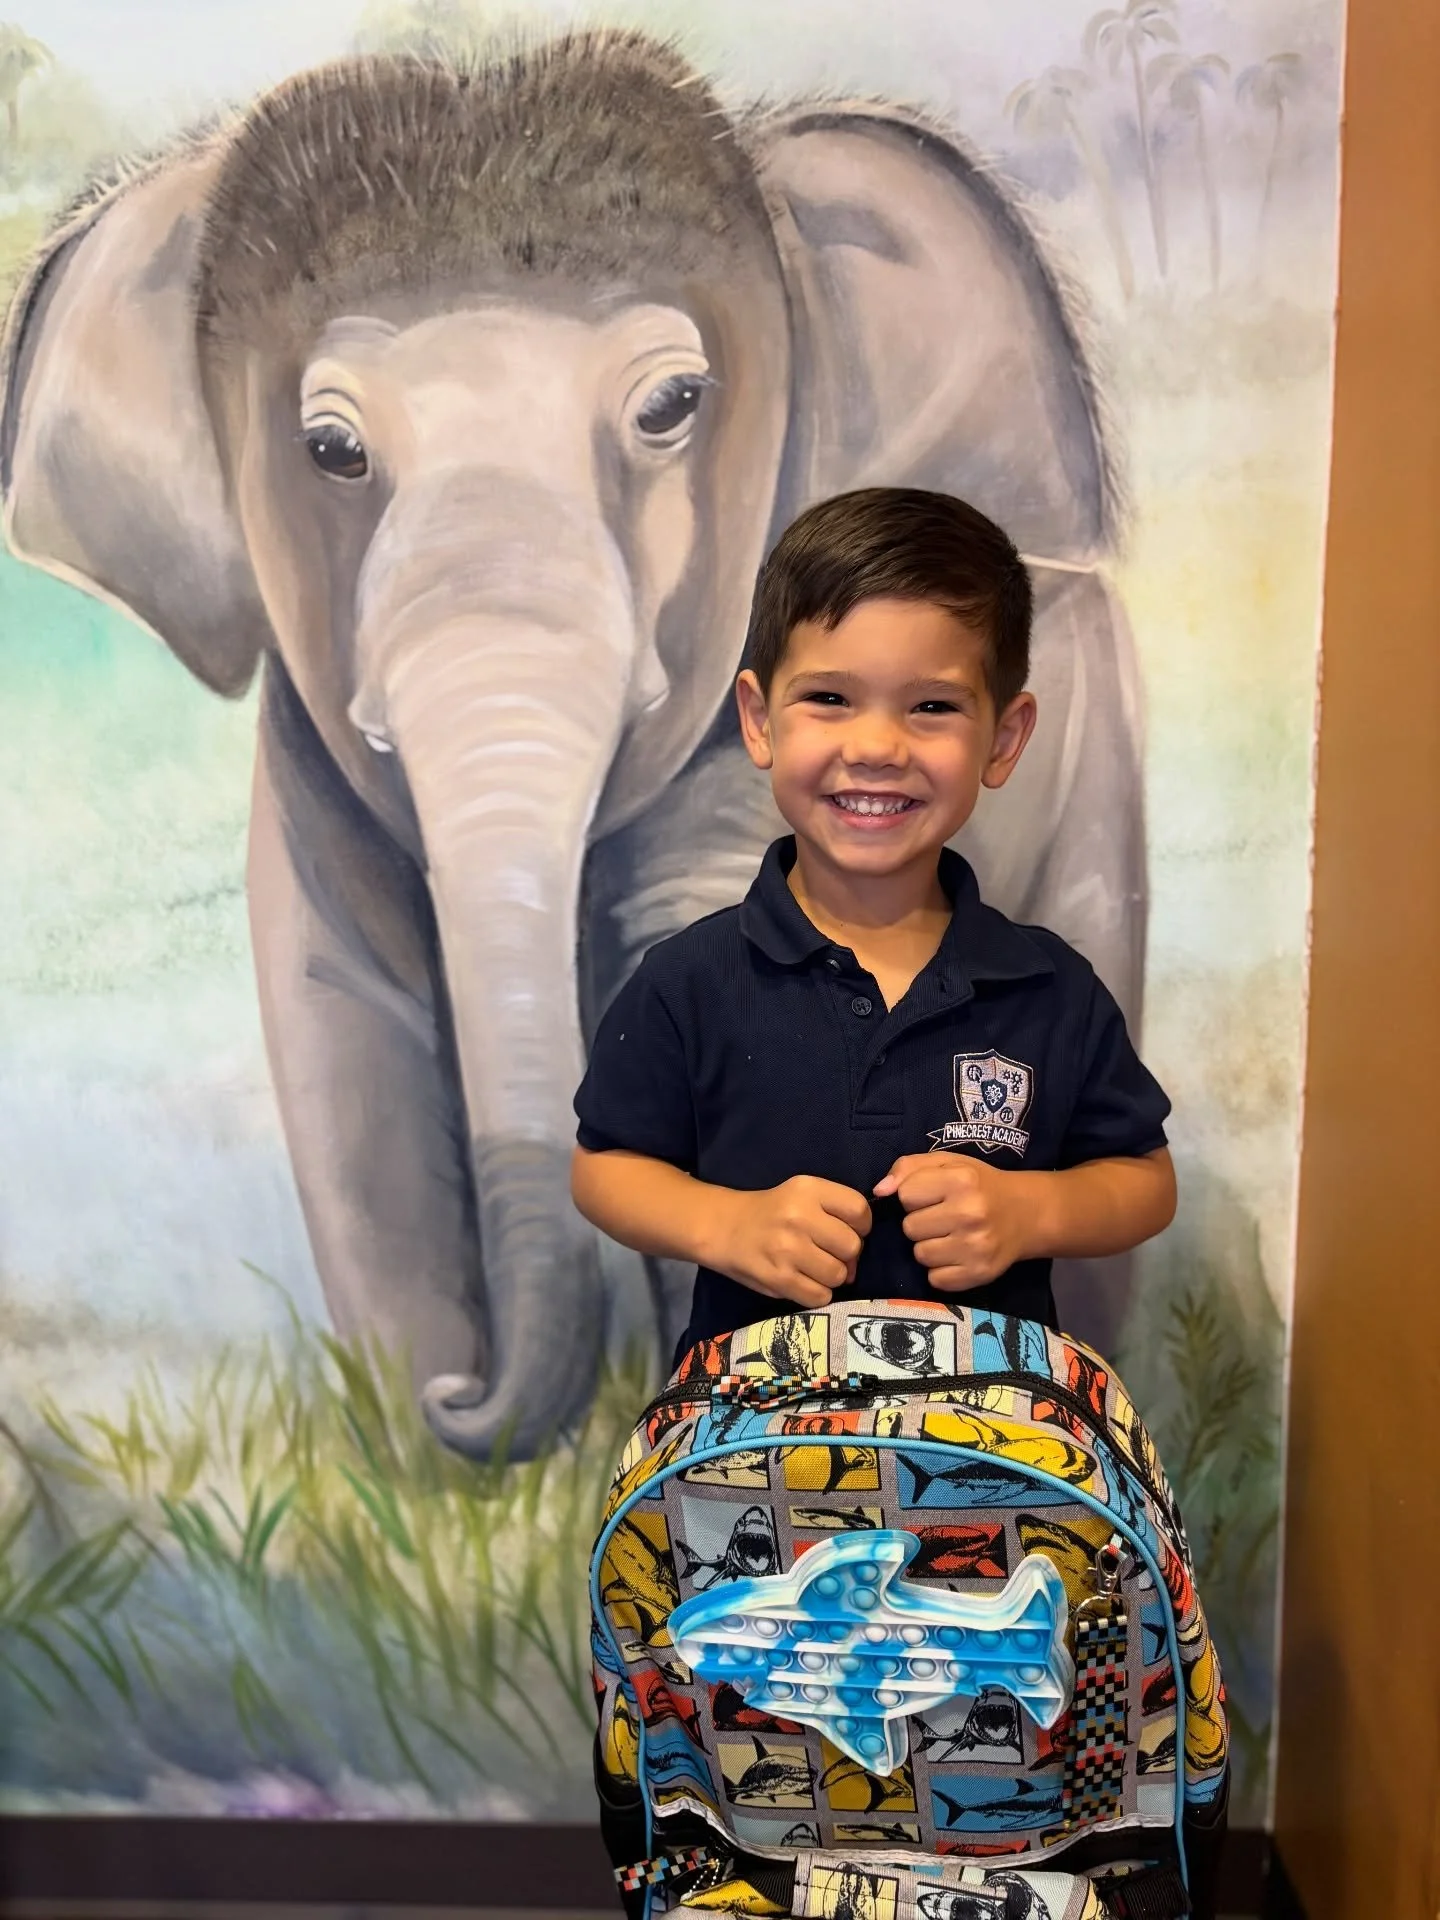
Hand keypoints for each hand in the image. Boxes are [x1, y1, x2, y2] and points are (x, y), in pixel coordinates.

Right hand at [705, 1176, 872, 1307]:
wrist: (723, 1227)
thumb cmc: (771, 1212)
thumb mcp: (801, 1194)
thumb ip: (836, 1212)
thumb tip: (859, 1256)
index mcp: (808, 1190)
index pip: (859, 1210)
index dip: (861, 1226)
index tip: (847, 1231)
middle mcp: (799, 1217)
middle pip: (852, 1246)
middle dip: (847, 1255)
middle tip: (828, 1253)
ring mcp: (788, 1249)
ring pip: (838, 1275)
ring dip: (831, 1276)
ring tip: (813, 1268)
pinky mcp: (778, 1279)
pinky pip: (820, 1296)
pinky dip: (817, 1294)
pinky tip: (803, 1282)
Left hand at [873, 1152, 1029, 1290]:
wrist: (1027, 1213)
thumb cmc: (980, 1185)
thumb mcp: (948, 1162)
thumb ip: (909, 1168)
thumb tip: (880, 1191)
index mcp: (961, 1180)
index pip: (905, 1195)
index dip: (914, 1196)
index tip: (932, 1196)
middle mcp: (970, 1213)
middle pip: (910, 1228)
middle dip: (921, 1222)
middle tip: (943, 1218)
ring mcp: (976, 1247)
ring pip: (920, 1255)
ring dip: (928, 1247)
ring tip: (949, 1236)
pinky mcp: (979, 1273)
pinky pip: (935, 1279)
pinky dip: (941, 1270)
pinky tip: (957, 1255)